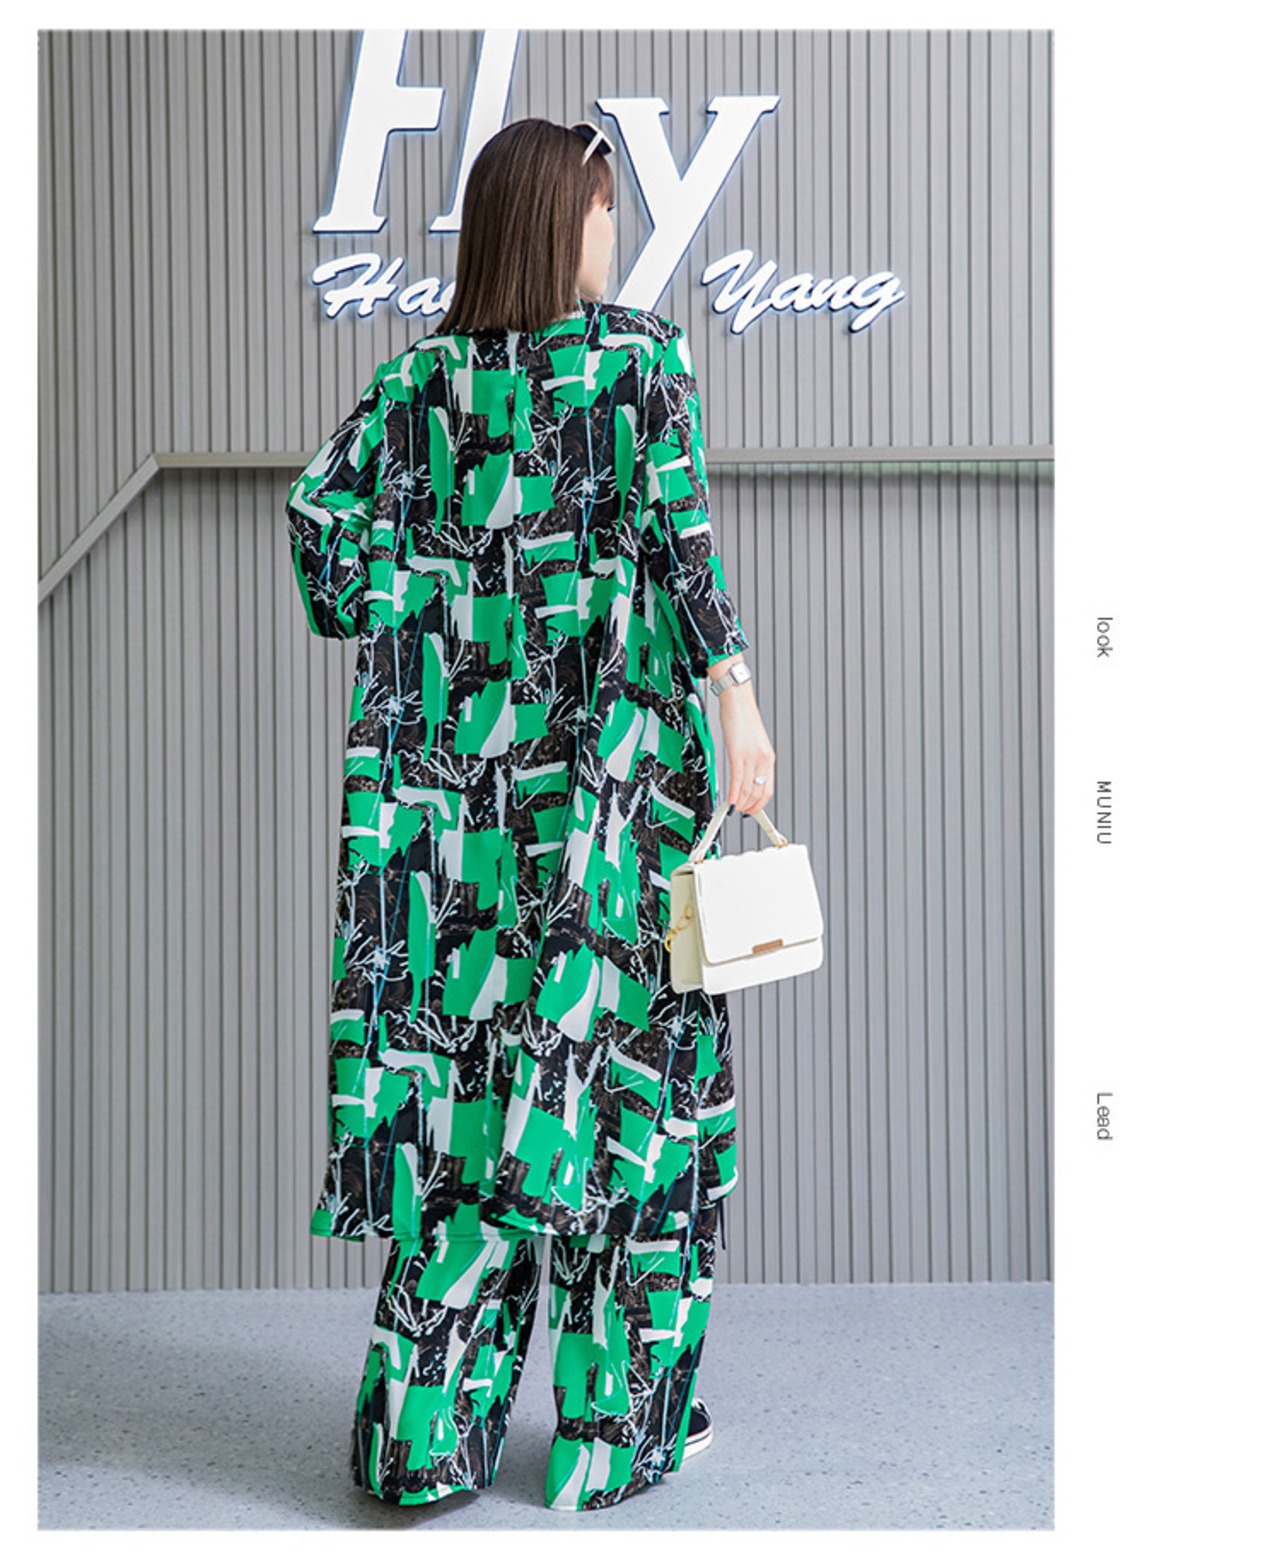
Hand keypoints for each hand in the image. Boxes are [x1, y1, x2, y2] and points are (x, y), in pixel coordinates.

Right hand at [718, 685, 775, 817]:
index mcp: (768, 758)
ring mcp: (751, 758)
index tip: (752, 811)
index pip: (767, 789)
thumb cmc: (743, 719)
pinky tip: (730, 802)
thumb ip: (752, 761)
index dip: (760, 804)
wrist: (738, 701)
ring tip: (733, 809)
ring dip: (740, 803)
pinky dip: (733, 795)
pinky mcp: (738, 754)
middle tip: (740, 812)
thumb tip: (746, 778)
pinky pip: (737, 781)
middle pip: (757, 792)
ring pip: (747, 789)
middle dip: (749, 806)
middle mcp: (763, 760)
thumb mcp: (753, 744)